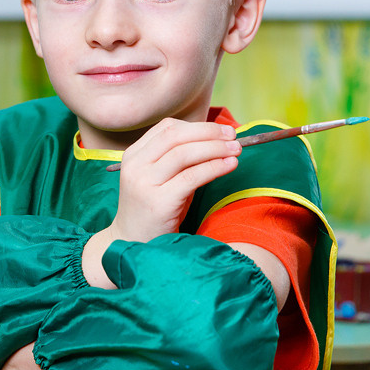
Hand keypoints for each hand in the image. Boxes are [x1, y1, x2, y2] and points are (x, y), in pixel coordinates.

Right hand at [112, 118, 240, 242]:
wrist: (132, 243)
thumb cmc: (154, 210)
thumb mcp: (161, 179)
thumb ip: (179, 160)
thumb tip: (218, 141)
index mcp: (133, 155)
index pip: (167, 128)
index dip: (197, 126)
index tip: (221, 130)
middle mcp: (135, 166)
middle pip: (175, 136)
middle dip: (208, 132)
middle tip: (233, 136)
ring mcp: (144, 183)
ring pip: (184, 154)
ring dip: (215, 148)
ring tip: (236, 149)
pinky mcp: (158, 201)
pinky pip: (191, 177)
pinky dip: (214, 167)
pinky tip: (229, 165)